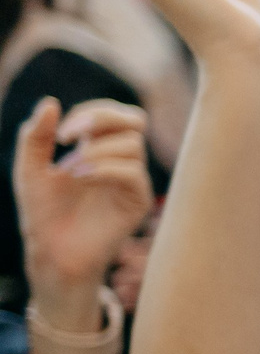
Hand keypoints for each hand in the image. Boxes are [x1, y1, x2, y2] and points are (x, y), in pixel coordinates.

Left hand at [15, 98, 152, 305]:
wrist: (52, 251)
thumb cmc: (42, 212)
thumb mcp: (29, 169)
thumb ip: (35, 136)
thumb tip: (51, 102)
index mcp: (98, 149)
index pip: (112, 115)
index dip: (90, 112)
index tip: (59, 134)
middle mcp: (119, 161)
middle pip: (134, 120)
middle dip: (101, 118)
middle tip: (68, 135)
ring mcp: (131, 181)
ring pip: (131, 145)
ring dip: (94, 151)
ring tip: (67, 171)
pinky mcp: (137, 201)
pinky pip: (132, 173)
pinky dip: (103, 169)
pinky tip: (80, 178)